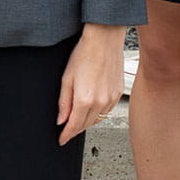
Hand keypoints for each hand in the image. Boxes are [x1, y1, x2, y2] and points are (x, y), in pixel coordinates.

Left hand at [55, 27, 129, 143]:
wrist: (104, 39)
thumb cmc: (84, 54)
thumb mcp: (66, 78)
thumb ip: (64, 102)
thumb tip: (61, 119)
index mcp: (85, 100)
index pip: (74, 126)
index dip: (66, 135)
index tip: (61, 140)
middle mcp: (101, 102)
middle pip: (86, 125)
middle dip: (75, 129)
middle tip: (66, 131)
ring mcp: (111, 98)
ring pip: (98, 119)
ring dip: (87, 122)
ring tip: (78, 119)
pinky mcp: (118, 93)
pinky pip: (107, 110)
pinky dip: (98, 113)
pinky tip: (92, 108)